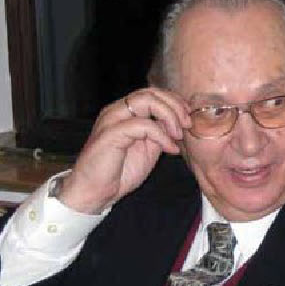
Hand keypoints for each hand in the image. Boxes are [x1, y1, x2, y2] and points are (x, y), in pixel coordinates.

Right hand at [58, 88, 190, 213]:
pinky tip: (170, 149)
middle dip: (175, 105)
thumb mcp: (149, 148)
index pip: (152, 93)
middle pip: (150, 92)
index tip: (188, 118)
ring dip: (169, 116)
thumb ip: (160, 132)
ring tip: (178, 135)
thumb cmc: (120, 172)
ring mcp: (112, 120)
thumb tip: (179, 122)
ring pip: (145, 101)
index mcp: (124, 112)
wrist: (95, 193)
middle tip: (188, 124)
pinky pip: (142, 125)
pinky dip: (161, 135)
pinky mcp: (110, 134)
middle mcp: (116, 111)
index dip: (174, 102)